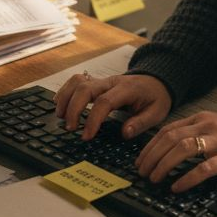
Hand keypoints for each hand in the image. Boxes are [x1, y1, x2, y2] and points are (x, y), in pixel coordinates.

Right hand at [53, 72, 171, 140]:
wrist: (156, 81)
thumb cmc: (155, 97)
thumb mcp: (157, 112)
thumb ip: (142, 122)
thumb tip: (125, 133)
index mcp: (127, 89)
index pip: (104, 102)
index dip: (93, 119)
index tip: (86, 136)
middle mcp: (112, 82)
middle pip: (85, 88)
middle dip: (74, 108)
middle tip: (70, 128)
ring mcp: (103, 80)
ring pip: (78, 82)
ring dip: (66, 98)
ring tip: (61, 117)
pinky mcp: (97, 82)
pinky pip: (76, 81)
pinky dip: (65, 91)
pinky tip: (58, 104)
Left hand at [136, 111, 216, 192]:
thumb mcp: (213, 126)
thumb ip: (192, 131)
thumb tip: (166, 146)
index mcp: (201, 118)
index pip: (168, 129)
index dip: (150, 146)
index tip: (141, 160)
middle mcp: (208, 126)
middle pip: (171, 139)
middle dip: (152, 157)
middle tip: (143, 172)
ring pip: (183, 149)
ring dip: (165, 165)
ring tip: (156, 178)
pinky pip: (204, 168)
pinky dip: (187, 178)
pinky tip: (177, 186)